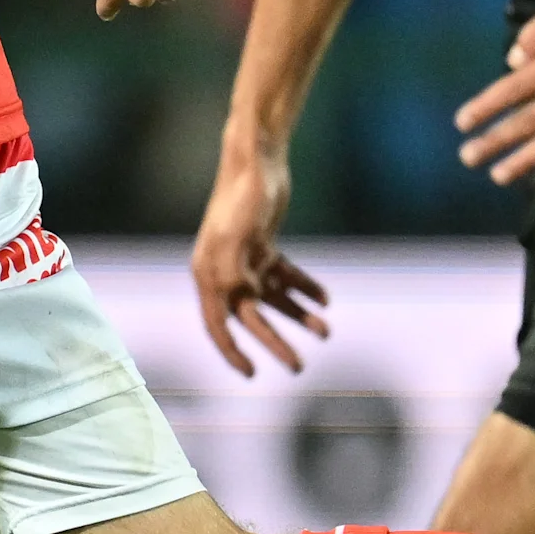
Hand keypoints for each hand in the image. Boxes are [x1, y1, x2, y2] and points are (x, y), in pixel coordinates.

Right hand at [190, 141, 329, 376]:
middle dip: (275, 343)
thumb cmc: (243, 195)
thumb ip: (235, 266)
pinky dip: (304, 288)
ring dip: (298, 317)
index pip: (217, 323)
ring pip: (273, 299)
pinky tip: (325, 300)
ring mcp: (245, 259)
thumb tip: (242, 301)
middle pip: (251, 318)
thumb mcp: (239, 233)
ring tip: (326, 331)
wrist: (257, 160)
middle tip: (298, 367)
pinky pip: (285, 277)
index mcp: (208, 272)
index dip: (232, 352)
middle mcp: (223, 270)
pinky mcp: (264, 247)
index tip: (252, 374)